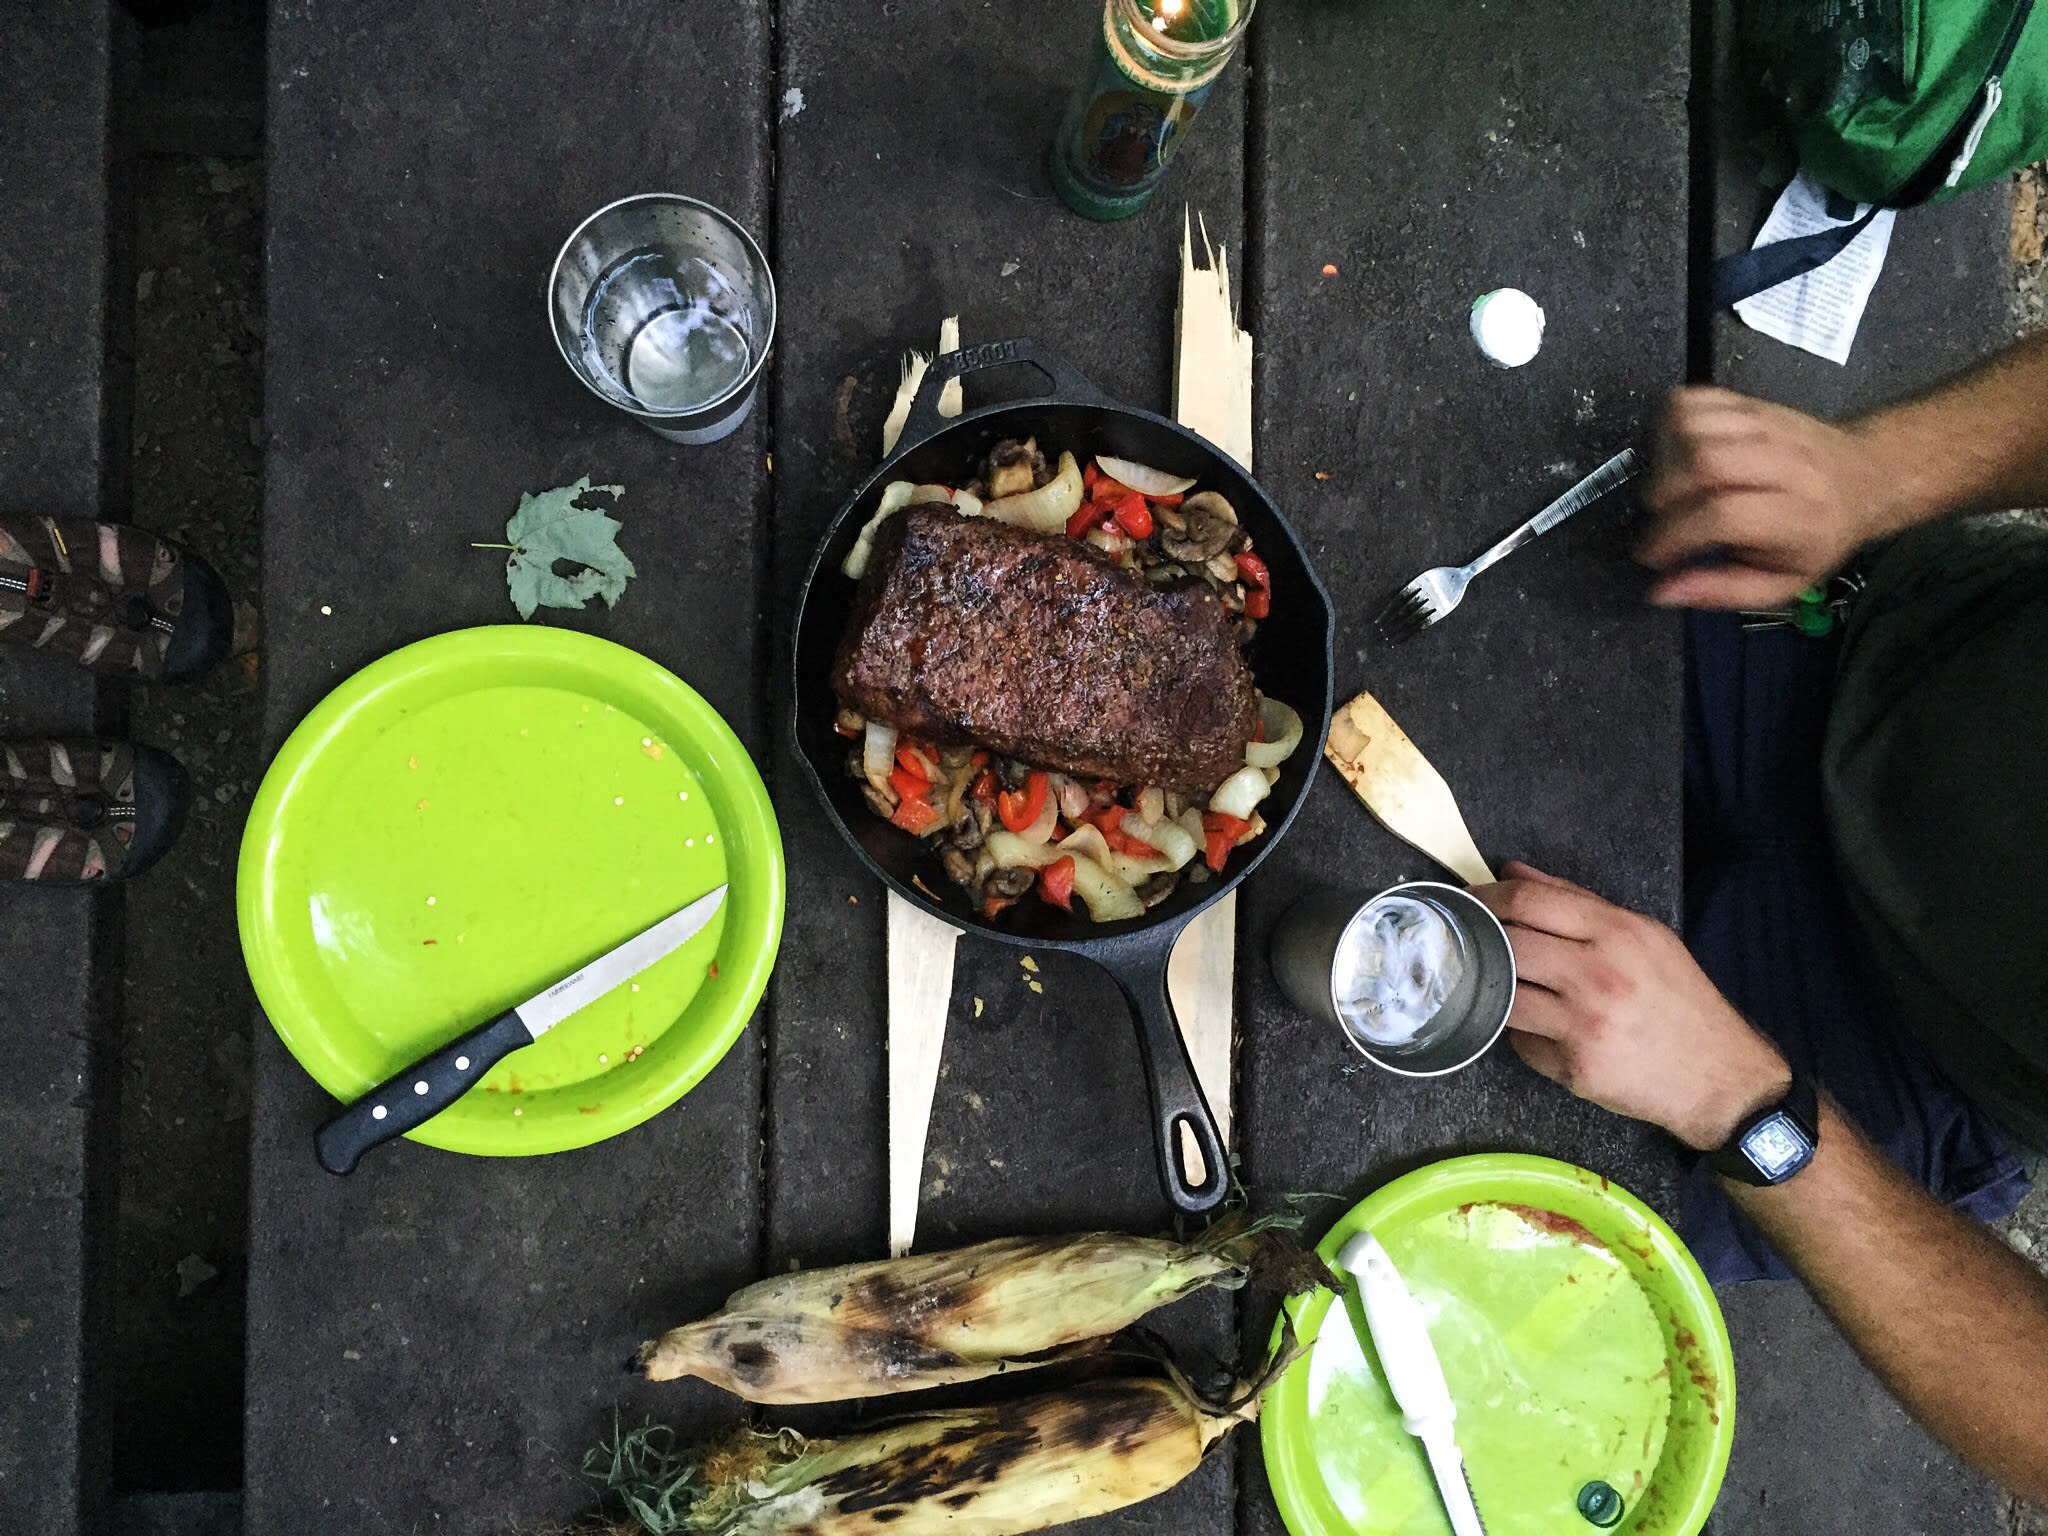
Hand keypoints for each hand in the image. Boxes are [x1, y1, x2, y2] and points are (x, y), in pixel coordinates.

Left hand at [1471, 862, 1790, 1150]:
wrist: (1720, 1076)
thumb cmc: (1679, 1001)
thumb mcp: (1642, 936)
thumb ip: (1575, 901)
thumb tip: (1512, 872)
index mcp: (1617, 933)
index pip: (1530, 902)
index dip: (1488, 898)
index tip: (1469, 901)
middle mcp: (1598, 975)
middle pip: (1507, 945)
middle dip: (1481, 942)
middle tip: (1470, 943)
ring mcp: (1584, 1023)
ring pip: (1504, 996)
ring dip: (1495, 991)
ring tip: (1502, 988)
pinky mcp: (1575, 1066)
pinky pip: (1522, 1042)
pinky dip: (1523, 1034)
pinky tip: (1543, 1031)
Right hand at [1637, 386, 1920, 608]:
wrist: (1865, 475)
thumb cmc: (1817, 537)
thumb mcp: (1783, 583)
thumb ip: (1723, 590)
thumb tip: (1661, 591)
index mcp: (1797, 516)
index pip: (1723, 514)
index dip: (1675, 535)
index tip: (1654, 555)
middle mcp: (1785, 463)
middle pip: (1704, 463)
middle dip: (1665, 495)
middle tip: (1662, 519)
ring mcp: (1768, 425)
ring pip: (1695, 426)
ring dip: (1665, 459)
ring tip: (1670, 487)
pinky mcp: (1753, 404)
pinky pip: (1697, 399)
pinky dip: (1672, 424)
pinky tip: (1677, 452)